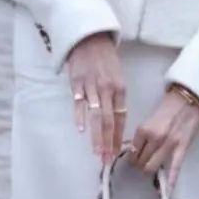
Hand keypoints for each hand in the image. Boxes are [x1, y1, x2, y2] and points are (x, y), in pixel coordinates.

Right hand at [65, 31, 126, 164]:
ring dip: (96, 136)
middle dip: (108, 143)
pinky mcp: (77, 82)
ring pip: (95, 116)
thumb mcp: (117, 77)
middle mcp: (107, 89)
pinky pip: (79, 103)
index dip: (118, 137)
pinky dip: (80, 116)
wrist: (89, 38)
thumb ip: (116, 98)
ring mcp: (92, 86)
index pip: (121, 118)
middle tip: (106, 160)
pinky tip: (82, 130)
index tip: (117, 153)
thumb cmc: (104, 60)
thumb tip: (115, 121)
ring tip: (96, 152)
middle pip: (109, 121)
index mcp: (120, 89)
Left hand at [126, 88, 198, 194]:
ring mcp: (168, 144)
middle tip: (142, 164)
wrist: (189, 100)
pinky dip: (171, 181)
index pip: (132, 152)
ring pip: (152, 167)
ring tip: (151, 168)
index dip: (132, 158)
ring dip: (150, 171)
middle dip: (140, 166)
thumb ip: (142, 135)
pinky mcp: (182, 148)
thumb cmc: (169, 108)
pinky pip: (174, 168)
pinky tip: (168, 191)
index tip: (133, 159)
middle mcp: (154, 137)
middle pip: (141, 162)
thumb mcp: (150, 119)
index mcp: (144, 129)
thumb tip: (134, 149)